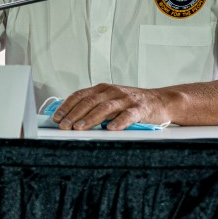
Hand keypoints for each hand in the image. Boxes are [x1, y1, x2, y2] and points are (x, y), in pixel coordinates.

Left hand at [52, 83, 169, 130]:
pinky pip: (128, 115)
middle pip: (89, 101)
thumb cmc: (132, 104)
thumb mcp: (111, 100)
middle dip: (74, 114)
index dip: (67, 106)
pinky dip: (118, 122)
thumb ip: (95, 106)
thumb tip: (71, 119)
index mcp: (103, 89)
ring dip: (90, 118)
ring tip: (79, 128)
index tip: (56, 117)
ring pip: (105, 107)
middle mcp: (113, 91)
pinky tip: (110, 129)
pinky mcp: (140, 108)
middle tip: (64, 125)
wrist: (161, 101)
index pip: (80, 95)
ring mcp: (126, 99)